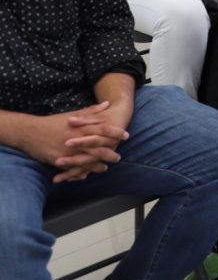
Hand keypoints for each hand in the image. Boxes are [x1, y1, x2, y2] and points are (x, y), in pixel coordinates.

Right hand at [16, 102, 130, 182]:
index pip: (103, 129)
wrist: (29, 132)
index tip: (127, 135)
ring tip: (105, 168)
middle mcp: (76, 140)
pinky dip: (80, 173)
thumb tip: (107, 104)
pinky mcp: (58, 161)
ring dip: (97, 166)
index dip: (116, 132)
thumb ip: (91, 111)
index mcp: (81, 128)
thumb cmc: (52, 122)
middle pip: (98, 148)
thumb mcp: (72, 114)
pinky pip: (72, 169)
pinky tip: (86, 176)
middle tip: (119, 157)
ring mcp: (68, 152)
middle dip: (110, 153)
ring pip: (87, 161)